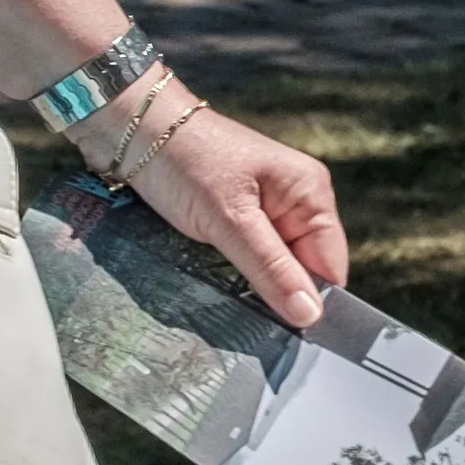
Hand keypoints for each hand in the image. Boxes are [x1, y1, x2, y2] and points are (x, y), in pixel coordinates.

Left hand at [128, 103, 349, 327]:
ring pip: (276, 269)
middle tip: (251, 321)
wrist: (133, 128)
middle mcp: (297, 201)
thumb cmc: (185, 160)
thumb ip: (271, 267)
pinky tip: (220, 282)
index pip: (330, 267)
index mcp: (310, 192)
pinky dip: (239, 274)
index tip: (288, 336)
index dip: (313, 302)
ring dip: (257, 287)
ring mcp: (268, 210)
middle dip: (281, 296)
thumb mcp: (229, 219)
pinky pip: (252, 259)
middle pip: (304, 271)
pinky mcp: (239, 218)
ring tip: (231, 299)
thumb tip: (311, 316)